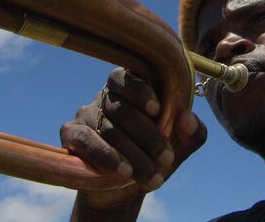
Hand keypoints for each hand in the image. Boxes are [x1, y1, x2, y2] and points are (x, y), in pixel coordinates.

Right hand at [61, 68, 206, 217]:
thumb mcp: (180, 146)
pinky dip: (106, 156)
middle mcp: (106, 97)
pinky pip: (85, 140)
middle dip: (147, 136)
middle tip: (166, 159)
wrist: (125, 188)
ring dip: (132, 153)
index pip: (126, 76)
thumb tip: (187, 118)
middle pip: (121, 108)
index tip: (157, 109)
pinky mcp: (71, 134)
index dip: (139, 90)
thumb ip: (192, 132)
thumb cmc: (154, 155)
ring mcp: (86, 114)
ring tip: (151, 175)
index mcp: (131, 89)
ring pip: (107, 128)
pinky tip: (123, 171)